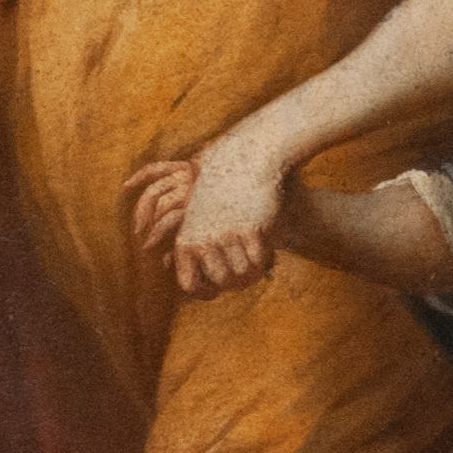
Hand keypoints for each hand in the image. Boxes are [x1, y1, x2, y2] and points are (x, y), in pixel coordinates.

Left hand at [131, 128, 286, 292]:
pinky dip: (265, 258)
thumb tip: (207, 291)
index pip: (190, 285)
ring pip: (243, 274)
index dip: (205, 291)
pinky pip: (259, 261)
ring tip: (257, 262)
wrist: (244, 161)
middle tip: (246, 274)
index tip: (217, 290)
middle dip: (237, 282)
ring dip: (254, 271)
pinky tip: (267, 250)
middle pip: (222, 282)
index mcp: (185, 240)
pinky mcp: (249, 229)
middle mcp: (202, 240)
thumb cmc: (221, 194)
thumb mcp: (199, 218)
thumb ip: (198, 251)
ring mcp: (225, 235)